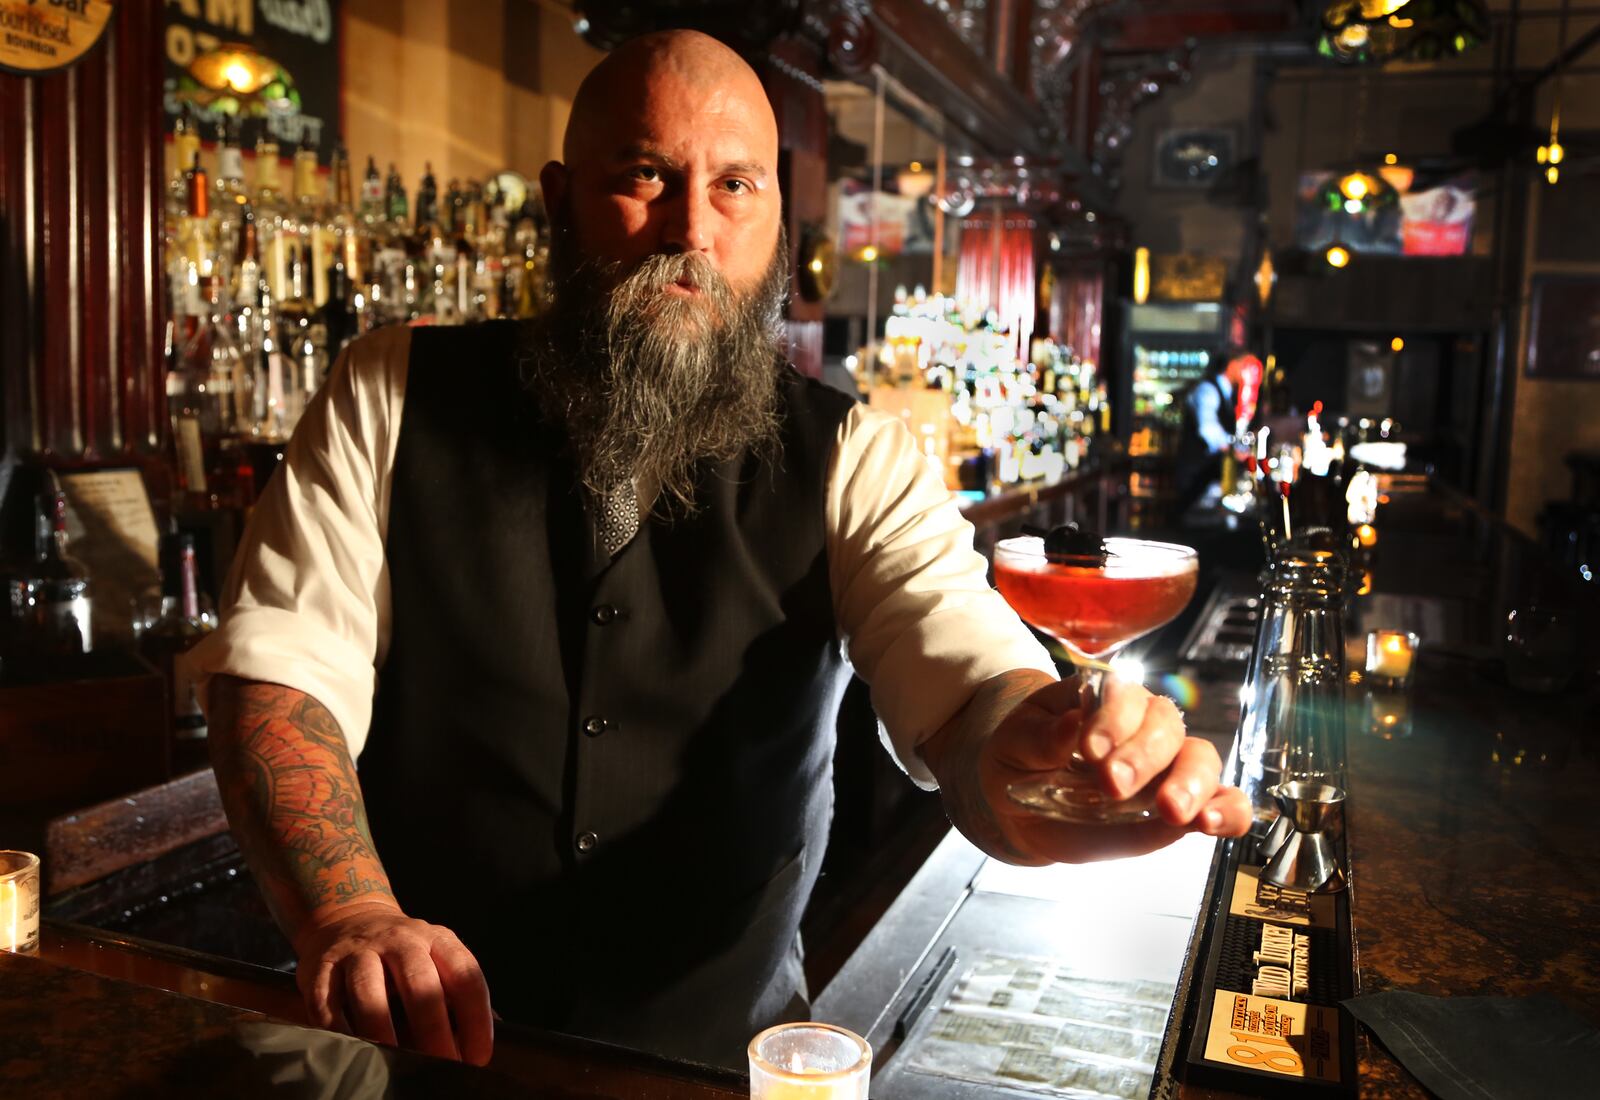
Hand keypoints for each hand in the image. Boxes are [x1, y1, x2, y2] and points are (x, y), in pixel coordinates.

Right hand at [293, 902, 494, 1065]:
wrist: (348, 918)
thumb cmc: (402, 953)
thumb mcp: (437, 958)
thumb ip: (459, 992)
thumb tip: (491, 1033)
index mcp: (437, 940)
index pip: (465, 976)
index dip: (476, 1019)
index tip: (478, 1056)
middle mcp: (400, 940)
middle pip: (419, 982)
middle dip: (433, 1029)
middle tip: (441, 1065)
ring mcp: (359, 951)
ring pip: (369, 988)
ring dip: (382, 1029)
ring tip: (392, 1061)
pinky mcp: (323, 967)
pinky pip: (328, 1001)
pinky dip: (338, 1029)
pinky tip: (352, 1049)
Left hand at [984, 674, 1251, 862]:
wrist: (1018, 805)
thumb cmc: (1019, 758)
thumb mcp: (1014, 742)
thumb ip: (1040, 737)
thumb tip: (1069, 724)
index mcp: (1106, 700)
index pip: (1125, 696)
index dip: (1113, 720)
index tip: (1090, 749)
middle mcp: (1145, 728)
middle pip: (1166, 727)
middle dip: (1144, 755)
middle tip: (1113, 783)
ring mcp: (1168, 769)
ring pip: (1201, 760)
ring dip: (1192, 783)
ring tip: (1172, 809)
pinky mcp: (1180, 809)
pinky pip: (1223, 804)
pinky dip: (1228, 812)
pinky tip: (1212, 824)